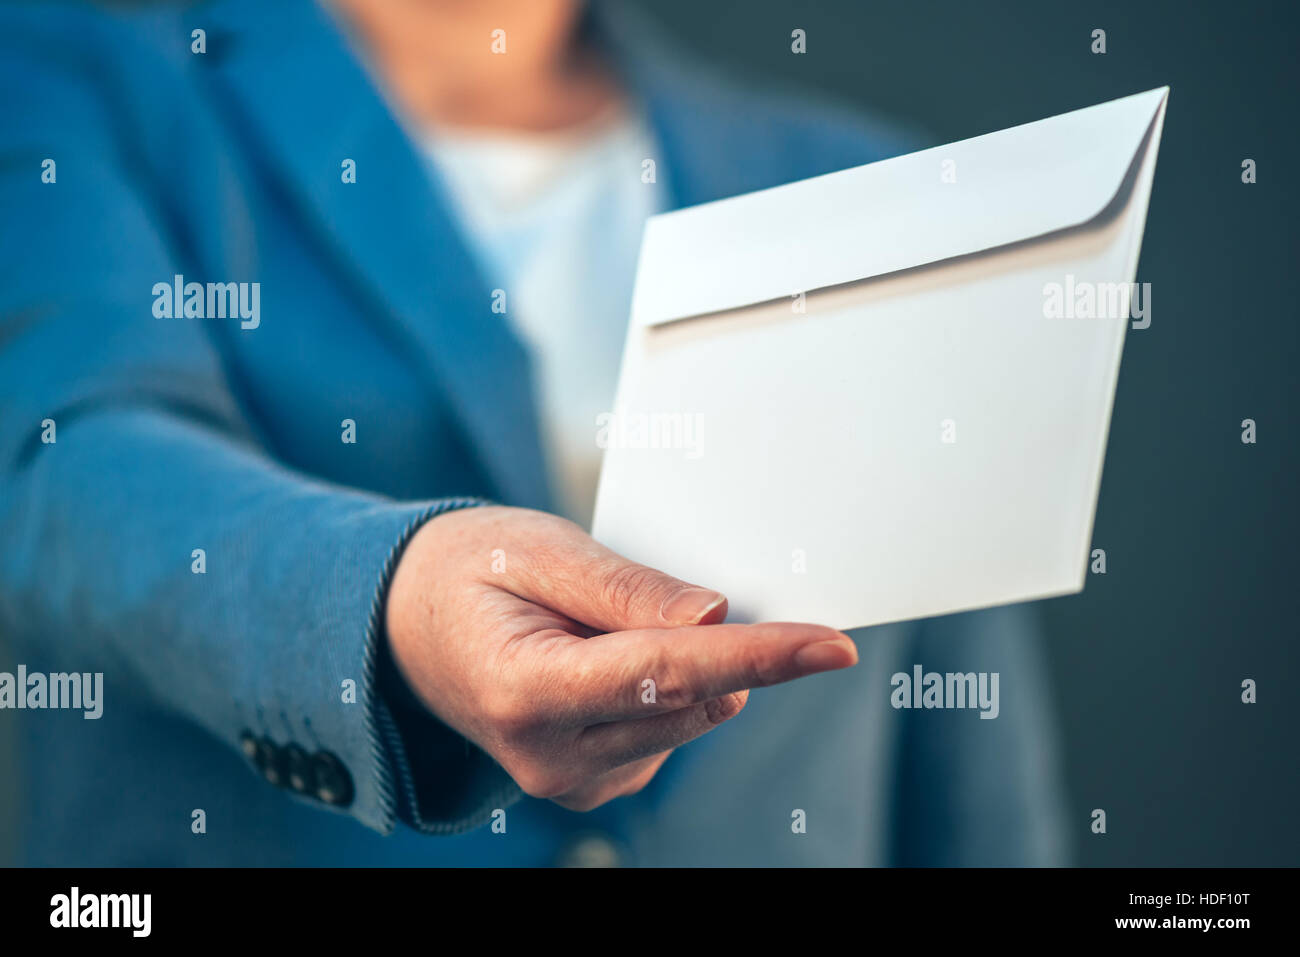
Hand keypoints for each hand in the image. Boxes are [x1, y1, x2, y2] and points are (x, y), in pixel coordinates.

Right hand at [385, 506, 856, 810]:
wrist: (405, 623)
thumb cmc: (466, 572)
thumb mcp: (537, 551)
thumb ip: (627, 589)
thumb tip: (718, 618)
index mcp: (526, 692)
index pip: (669, 675)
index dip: (760, 656)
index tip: (833, 646)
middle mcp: (551, 756)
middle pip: (692, 699)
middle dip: (720, 642)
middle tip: (664, 585)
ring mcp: (570, 780)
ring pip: (691, 717)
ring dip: (688, 662)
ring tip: (602, 619)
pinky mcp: (590, 784)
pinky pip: (671, 731)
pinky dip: (670, 687)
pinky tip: (609, 655)